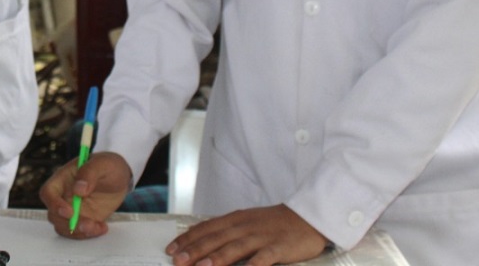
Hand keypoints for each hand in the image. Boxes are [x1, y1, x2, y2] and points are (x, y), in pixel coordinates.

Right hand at [39, 151, 132, 237]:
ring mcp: (72, 209)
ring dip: (78, 232)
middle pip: (54, 214)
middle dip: (69, 223)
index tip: (69, 212)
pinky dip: (88, 234)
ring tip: (97, 227)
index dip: (54, 204)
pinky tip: (102, 227)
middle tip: (88, 224)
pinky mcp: (82, 219)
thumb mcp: (102, 164)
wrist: (120, 177)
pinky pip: (77, 232)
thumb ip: (89, 173)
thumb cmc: (108, 165)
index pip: (48, 192)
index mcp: (63, 178)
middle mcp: (64, 195)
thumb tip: (79, 189)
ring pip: (63, 226)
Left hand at [166, 204, 327, 265]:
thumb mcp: (247, 222)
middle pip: (216, 238)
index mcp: (236, 220)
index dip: (187, 239)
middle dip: (194, 250)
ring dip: (216, 258)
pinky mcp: (279, 248)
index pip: (206, 228)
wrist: (307, 217)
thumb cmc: (273, 223)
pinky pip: (264, 258)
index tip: (170, 249)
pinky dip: (253, 265)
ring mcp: (262, 237)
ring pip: (235, 247)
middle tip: (177, 260)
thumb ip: (226, 231)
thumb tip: (201, 242)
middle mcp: (245, 226)